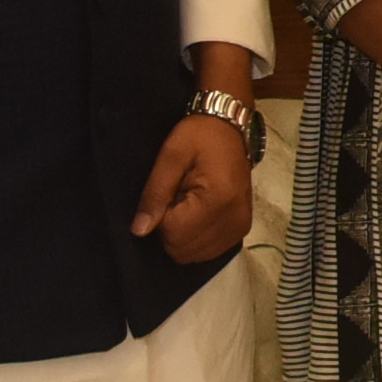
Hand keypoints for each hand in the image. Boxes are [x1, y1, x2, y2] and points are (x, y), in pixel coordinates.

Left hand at [131, 106, 254, 265]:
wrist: (229, 126)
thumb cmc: (198, 135)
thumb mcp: (170, 156)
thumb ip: (154, 194)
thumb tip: (139, 230)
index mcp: (217, 199)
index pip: (174, 233)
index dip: (161, 217)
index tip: (169, 193)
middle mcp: (234, 219)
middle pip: (184, 249)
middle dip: (171, 229)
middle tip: (177, 198)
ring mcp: (240, 227)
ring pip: (195, 255)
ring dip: (184, 235)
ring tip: (189, 205)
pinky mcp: (242, 229)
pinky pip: (209, 251)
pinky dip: (197, 239)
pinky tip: (199, 215)